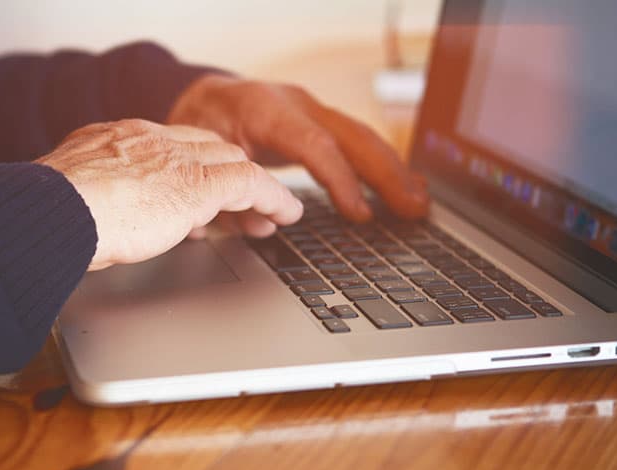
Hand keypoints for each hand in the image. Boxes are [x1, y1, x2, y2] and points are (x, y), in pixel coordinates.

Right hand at [36, 119, 302, 270]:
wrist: (51, 215)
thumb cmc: (47, 219)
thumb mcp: (71, 202)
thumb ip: (97, 203)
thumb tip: (103, 225)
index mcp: (116, 140)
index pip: (168, 147)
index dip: (191, 167)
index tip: (200, 190)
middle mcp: (148, 139)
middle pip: (206, 147)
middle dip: (228, 174)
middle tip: (245, 201)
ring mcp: (173, 157)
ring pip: (232, 159)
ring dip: (256, 187)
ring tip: (275, 210)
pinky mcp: (196, 184)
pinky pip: (250, 183)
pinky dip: (273, 197)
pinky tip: (288, 214)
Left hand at [168, 74, 428, 222]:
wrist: (199, 98)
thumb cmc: (198, 127)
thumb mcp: (205, 156)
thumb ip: (233, 190)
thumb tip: (267, 225)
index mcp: (266, 110)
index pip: (315, 145)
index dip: (341, 181)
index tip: (360, 216)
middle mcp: (296, 103)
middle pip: (353, 137)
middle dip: (387, 175)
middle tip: (414, 209)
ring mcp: (311, 109)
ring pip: (361, 137)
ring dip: (393, 171)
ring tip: (419, 200)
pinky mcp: (317, 121)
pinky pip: (354, 141)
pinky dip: (379, 165)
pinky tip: (402, 183)